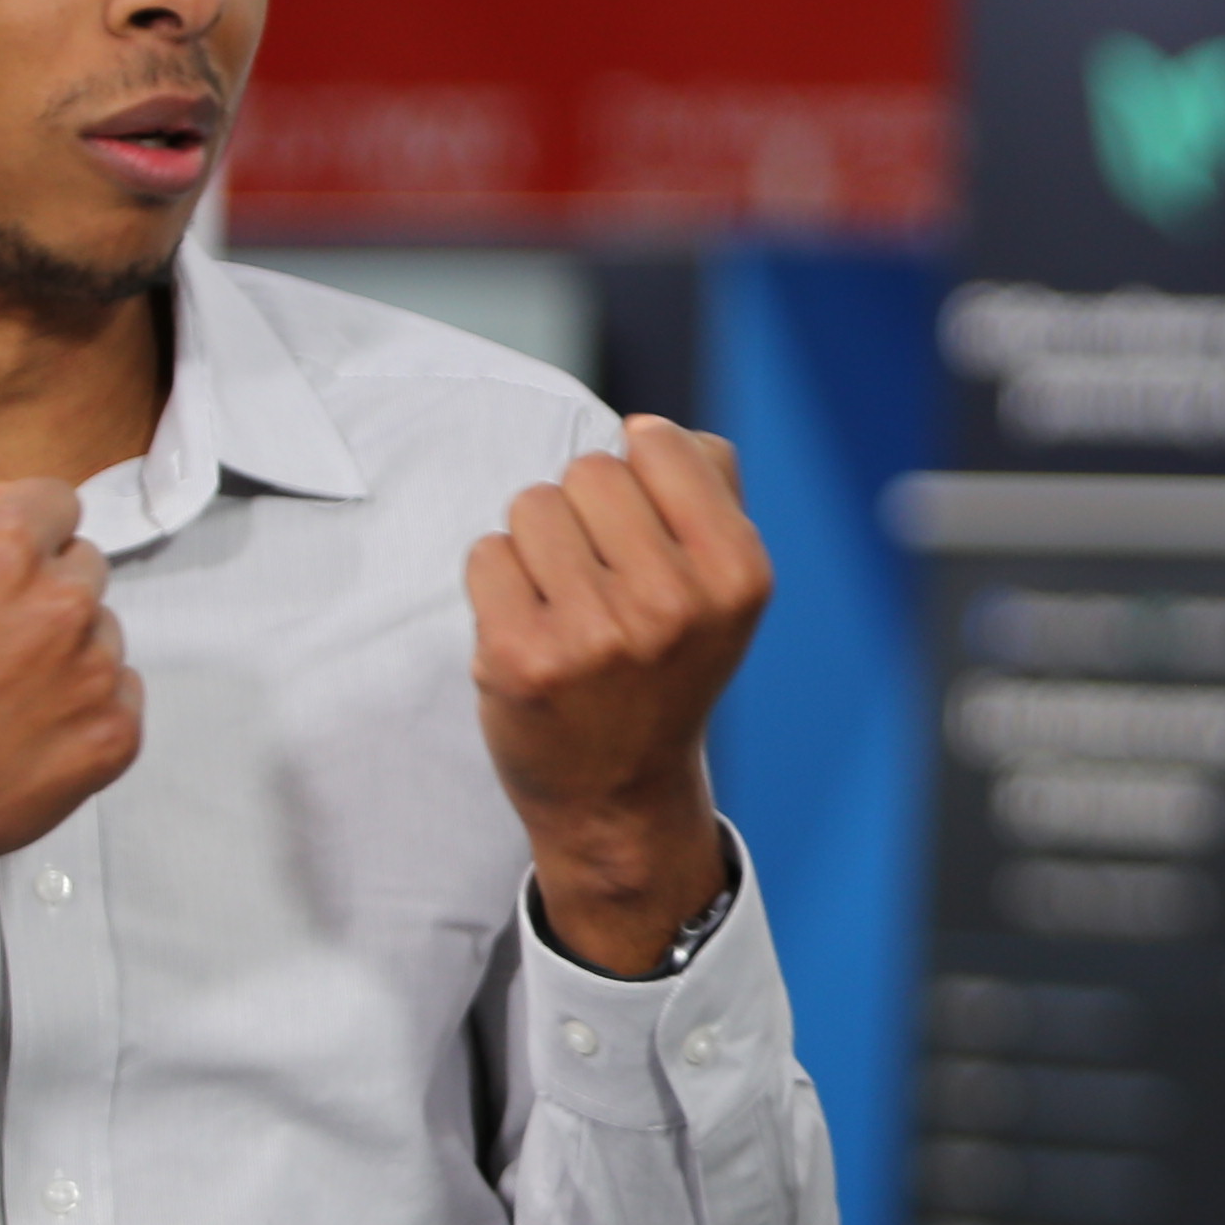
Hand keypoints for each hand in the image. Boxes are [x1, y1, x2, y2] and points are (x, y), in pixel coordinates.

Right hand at [0, 480, 139, 1023]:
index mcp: (0, 552)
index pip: (55, 502)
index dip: (24, 527)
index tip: (3, 560)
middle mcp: (60, 604)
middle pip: (83, 564)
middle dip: (43, 587)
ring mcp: (95, 673)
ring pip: (102, 631)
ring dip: (66, 649)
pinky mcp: (115, 733)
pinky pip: (121, 692)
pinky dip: (83, 707)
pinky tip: (25, 728)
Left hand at [469, 417, 769, 977]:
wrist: (616, 793)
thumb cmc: (665, 666)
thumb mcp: (722, 586)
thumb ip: (709, 489)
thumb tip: (649, 431)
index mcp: (737, 575)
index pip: (658, 443)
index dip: (640, 475)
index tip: (645, 535)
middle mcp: (674, 605)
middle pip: (590, 471)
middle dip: (584, 512)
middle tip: (600, 581)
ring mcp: (595, 635)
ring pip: (532, 506)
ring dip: (537, 545)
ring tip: (565, 606)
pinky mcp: (522, 657)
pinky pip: (487, 553)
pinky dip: (498, 584)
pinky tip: (531, 631)